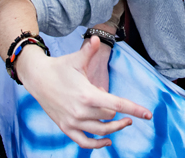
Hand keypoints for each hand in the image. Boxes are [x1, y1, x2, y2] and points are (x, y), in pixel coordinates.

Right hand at [19, 36, 151, 148]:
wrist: (37, 78)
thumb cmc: (60, 67)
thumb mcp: (76, 59)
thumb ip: (90, 51)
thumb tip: (97, 39)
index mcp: (88, 94)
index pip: (117, 104)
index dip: (134, 109)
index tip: (148, 114)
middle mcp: (81, 111)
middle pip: (110, 117)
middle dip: (122, 115)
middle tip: (130, 114)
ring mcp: (73, 121)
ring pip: (100, 131)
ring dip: (114, 130)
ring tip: (124, 123)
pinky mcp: (65, 127)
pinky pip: (84, 142)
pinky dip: (96, 144)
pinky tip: (107, 140)